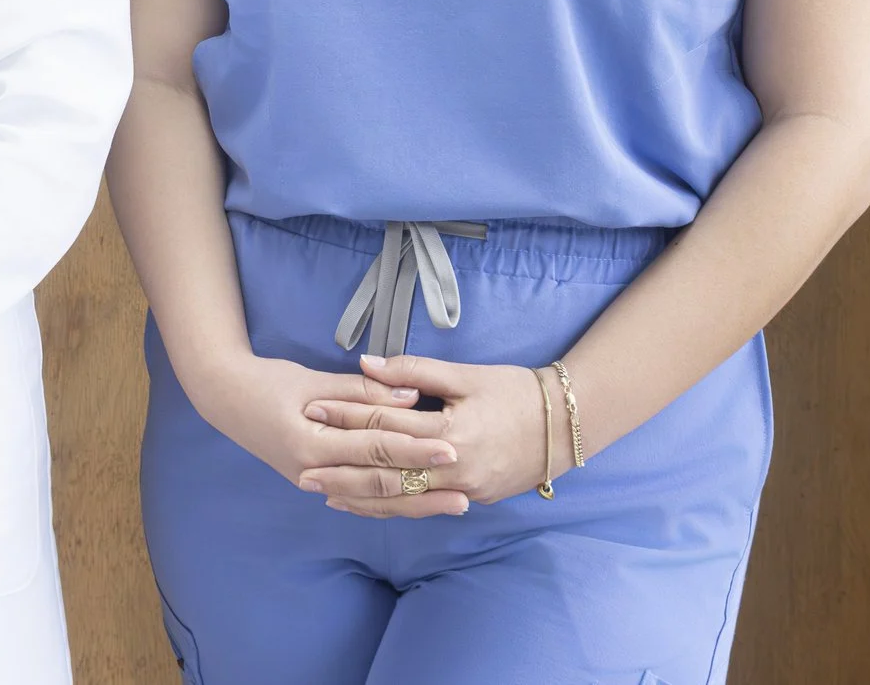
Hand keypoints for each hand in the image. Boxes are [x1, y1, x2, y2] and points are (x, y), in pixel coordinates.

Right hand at [180, 351, 459, 505]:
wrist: (224, 398)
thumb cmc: (267, 381)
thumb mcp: (312, 380)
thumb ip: (363, 391)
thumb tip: (413, 395)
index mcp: (310, 441)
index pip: (372, 448)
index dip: (413, 447)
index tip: (450, 446)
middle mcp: (311, 470)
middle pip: (378, 482)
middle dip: (424, 482)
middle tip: (466, 483)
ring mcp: (312, 481)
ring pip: (372, 498)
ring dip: (416, 502)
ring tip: (456, 502)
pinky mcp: (314, 482)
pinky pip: (358, 498)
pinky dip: (390, 502)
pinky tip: (419, 504)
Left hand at [298, 354, 552, 517]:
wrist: (567, 424)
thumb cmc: (516, 391)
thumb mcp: (465, 375)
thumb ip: (412, 372)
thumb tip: (365, 364)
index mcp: (451, 432)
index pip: (386, 426)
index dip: (347, 416)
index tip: (312, 409)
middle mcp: (456, 468)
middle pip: (387, 471)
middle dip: (343, 470)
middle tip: (303, 468)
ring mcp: (466, 489)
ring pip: (403, 498)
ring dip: (362, 497)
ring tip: (324, 493)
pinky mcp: (474, 498)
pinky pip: (424, 505)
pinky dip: (393, 506)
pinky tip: (367, 503)